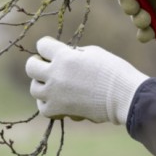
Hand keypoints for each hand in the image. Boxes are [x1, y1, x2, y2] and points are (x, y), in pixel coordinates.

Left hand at [25, 36, 148, 124]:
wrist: (124, 96)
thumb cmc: (113, 70)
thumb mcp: (93, 52)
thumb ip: (73, 53)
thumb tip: (63, 57)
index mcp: (64, 56)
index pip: (42, 45)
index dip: (47, 45)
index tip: (52, 48)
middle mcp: (55, 75)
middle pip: (31, 67)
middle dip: (38, 63)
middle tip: (46, 65)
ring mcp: (55, 94)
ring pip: (34, 88)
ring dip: (41, 84)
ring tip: (53, 83)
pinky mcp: (60, 110)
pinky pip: (42, 107)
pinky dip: (47, 102)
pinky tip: (56, 98)